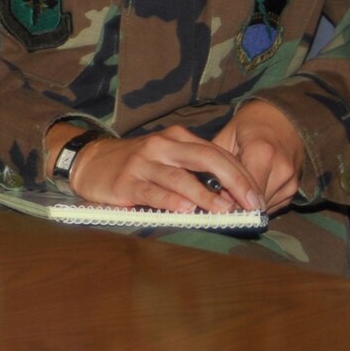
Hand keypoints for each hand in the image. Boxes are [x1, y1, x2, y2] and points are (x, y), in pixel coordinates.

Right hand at [63, 124, 260, 213]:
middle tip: (252, 203)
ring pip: (182, 178)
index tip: (259, 198)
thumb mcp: (166, 158)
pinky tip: (187, 212)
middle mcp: (162, 145)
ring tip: (226, 212)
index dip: (242, 175)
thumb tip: (233, 197)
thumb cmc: (136, 165)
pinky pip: (154, 192)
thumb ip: (195, 171)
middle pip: (207, 159)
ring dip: (207, 196)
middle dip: (234, 181)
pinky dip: (173, 202)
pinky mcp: (127, 182)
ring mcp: (144, 163)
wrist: (90, 162)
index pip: (218, 153)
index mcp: (177, 138)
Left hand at [214, 100, 305, 212]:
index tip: (212, 203)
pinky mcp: (294, 188)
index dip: (225, 200)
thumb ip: (216, 166)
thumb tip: (209, 195)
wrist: (282, 119)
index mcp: (261, 152)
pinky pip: (273, 205)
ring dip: (247, 205)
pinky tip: (249, 191)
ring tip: (234, 194)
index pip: (243, 191)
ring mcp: (290, 180)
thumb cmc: (249, 126)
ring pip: (263, 207)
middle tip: (219, 201)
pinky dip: (258, 201)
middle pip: (253, 202)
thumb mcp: (225, 137)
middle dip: (235, 204)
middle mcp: (281, 169)